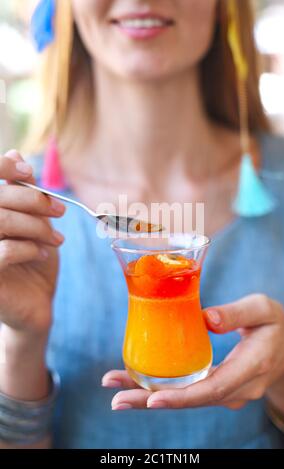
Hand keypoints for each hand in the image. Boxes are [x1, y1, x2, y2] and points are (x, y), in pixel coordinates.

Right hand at [0, 150, 65, 335]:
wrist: (35, 301)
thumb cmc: (33, 258)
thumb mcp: (32, 222)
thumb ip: (22, 193)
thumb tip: (15, 154)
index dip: (3, 167)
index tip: (28, 172)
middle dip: (33, 201)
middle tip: (60, 211)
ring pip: (1, 221)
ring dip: (35, 226)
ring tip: (56, 239)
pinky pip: (4, 250)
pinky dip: (29, 248)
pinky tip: (42, 253)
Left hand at [102, 294, 283, 410]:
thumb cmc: (274, 326)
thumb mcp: (264, 309)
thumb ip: (238, 313)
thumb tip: (207, 319)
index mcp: (250, 368)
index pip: (213, 389)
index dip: (182, 396)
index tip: (152, 398)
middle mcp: (235, 389)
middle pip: (190, 400)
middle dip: (151, 401)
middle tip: (117, 400)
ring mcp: (225, 392)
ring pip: (184, 397)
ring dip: (148, 395)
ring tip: (115, 387)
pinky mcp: (215, 387)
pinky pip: (186, 390)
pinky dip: (160, 388)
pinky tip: (135, 381)